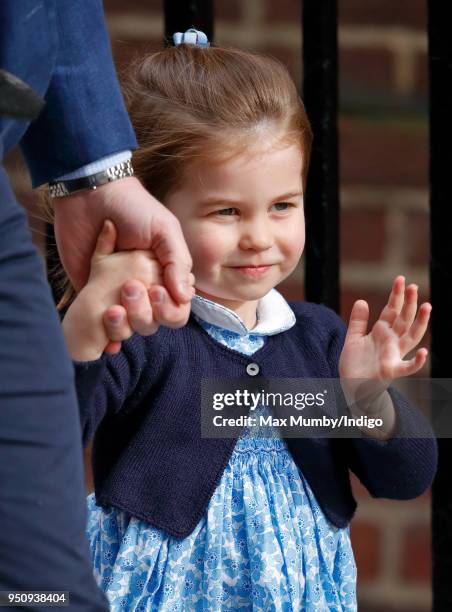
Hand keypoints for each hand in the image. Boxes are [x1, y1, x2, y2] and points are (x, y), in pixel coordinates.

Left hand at [63, 220, 193, 359]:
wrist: (90, 195)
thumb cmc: (134, 208)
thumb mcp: (164, 229)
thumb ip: (178, 262)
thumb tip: (186, 297)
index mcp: (166, 275)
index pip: (177, 308)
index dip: (169, 308)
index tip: (156, 291)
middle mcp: (145, 288)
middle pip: (154, 322)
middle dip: (144, 313)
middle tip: (130, 288)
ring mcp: (118, 294)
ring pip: (130, 328)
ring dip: (124, 326)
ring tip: (113, 308)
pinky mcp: (92, 294)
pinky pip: (102, 326)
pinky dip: (105, 336)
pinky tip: (104, 337)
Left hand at [339, 276, 430, 411]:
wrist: (351, 388)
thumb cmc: (354, 365)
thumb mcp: (353, 339)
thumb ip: (357, 321)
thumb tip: (361, 300)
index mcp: (382, 332)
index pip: (392, 310)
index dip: (396, 295)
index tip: (400, 279)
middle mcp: (391, 342)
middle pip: (403, 319)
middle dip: (408, 302)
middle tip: (413, 285)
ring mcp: (393, 355)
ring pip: (410, 337)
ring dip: (419, 322)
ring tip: (426, 306)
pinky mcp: (390, 371)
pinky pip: (407, 367)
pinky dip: (416, 362)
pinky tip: (424, 353)